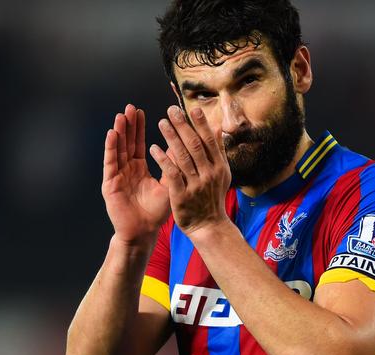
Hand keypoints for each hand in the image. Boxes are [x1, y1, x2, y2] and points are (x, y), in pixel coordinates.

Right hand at [102, 104, 170, 245]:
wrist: (144, 232)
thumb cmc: (157, 212)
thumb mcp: (169, 183)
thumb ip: (172, 164)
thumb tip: (182, 144)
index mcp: (139, 169)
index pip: (138, 144)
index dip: (139, 128)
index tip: (141, 112)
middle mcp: (127, 169)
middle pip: (127, 143)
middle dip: (128, 125)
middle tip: (130, 107)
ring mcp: (117, 176)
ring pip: (118, 150)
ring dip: (119, 132)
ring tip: (121, 116)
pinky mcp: (110, 184)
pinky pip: (110, 163)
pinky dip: (111, 148)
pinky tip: (112, 134)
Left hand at [149, 106, 231, 235]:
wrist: (208, 226)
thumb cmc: (213, 197)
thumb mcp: (221, 173)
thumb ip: (219, 150)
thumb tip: (218, 126)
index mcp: (219, 166)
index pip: (209, 141)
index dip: (201, 124)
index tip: (192, 109)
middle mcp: (209, 173)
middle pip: (195, 145)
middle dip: (183, 126)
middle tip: (171, 110)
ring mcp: (196, 184)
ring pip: (182, 156)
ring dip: (171, 137)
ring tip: (161, 123)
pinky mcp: (182, 195)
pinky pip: (171, 173)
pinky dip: (162, 159)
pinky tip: (153, 148)